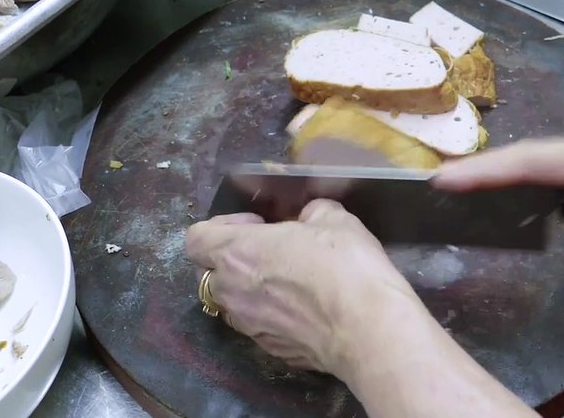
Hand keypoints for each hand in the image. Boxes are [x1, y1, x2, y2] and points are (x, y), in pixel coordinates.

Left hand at [185, 199, 418, 376]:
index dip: (221, 226)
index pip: (196, 239)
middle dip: (231, 260)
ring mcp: (249, 326)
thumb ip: (311, 213)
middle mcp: (232, 292)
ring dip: (249, 290)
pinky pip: (258, 326)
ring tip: (288, 281)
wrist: (367, 330)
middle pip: (207, 274)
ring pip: (231, 304)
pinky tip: (305, 309)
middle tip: (269, 251)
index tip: (256, 225)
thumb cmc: (345, 265)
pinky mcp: (270, 350)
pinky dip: (271, 315)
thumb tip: (309, 218)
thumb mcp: (333, 219)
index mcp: (237, 252)